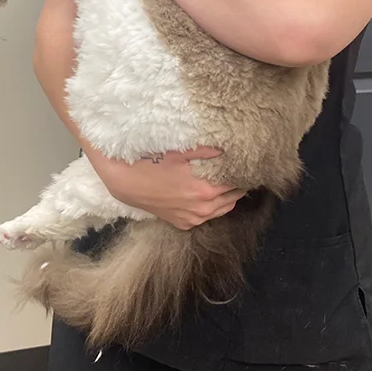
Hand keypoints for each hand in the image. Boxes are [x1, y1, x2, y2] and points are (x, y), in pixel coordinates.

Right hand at [87, 147, 243, 230]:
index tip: (247, 163)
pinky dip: (212, 207)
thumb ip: (207, 150)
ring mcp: (192, 218)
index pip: (238, 183)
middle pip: (233, 197)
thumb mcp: (181, 151)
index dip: (243, 172)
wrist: (124, 181)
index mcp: (206, 190)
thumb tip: (229, 147)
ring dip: (227, 196)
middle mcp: (203, 209)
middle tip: (239, 170)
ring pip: (222, 210)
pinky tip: (208, 194)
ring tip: (227, 181)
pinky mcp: (182, 223)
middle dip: (238, 184)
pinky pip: (206, 217)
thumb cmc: (152, 162)